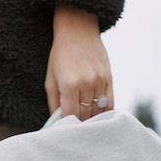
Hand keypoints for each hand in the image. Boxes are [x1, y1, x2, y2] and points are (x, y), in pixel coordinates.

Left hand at [44, 4, 113, 120]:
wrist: (78, 30)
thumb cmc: (60, 55)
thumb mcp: (50, 79)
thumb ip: (53, 102)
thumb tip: (58, 122)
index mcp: (69, 85)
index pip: (70, 115)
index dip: (67, 125)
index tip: (66, 130)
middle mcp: (86, 84)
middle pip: (85, 115)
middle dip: (79, 123)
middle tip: (75, 128)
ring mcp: (99, 81)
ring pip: (98, 111)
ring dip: (91, 118)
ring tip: (86, 122)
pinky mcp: (109, 78)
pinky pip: (110, 103)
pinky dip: (104, 111)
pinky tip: (98, 115)